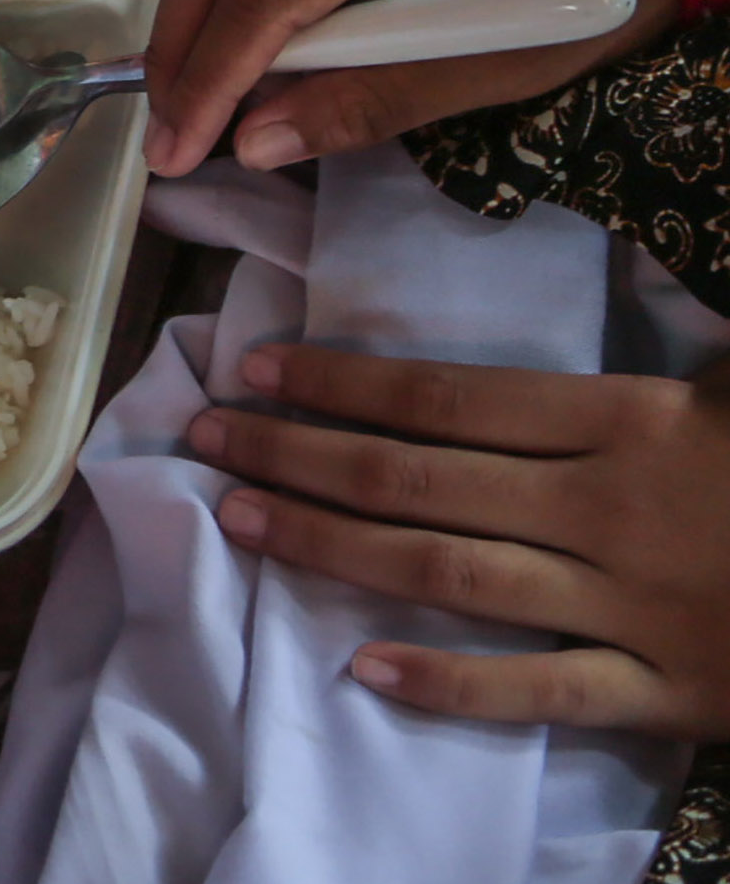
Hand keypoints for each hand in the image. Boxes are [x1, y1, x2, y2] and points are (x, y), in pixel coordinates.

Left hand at [189, 344, 729, 736]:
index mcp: (635, 421)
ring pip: (454, 573)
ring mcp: (634, 607)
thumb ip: (692, 296)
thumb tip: (659, 190)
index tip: (258, 365)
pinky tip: (361, 669)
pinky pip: (545, 692)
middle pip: (425, 479)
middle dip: (303, 456)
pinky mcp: (668, 693)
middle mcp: (613, 511)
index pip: (456, 398)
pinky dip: (453, 686)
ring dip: (336, 547)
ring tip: (240, 520)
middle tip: (204, 436)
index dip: (349, 382)